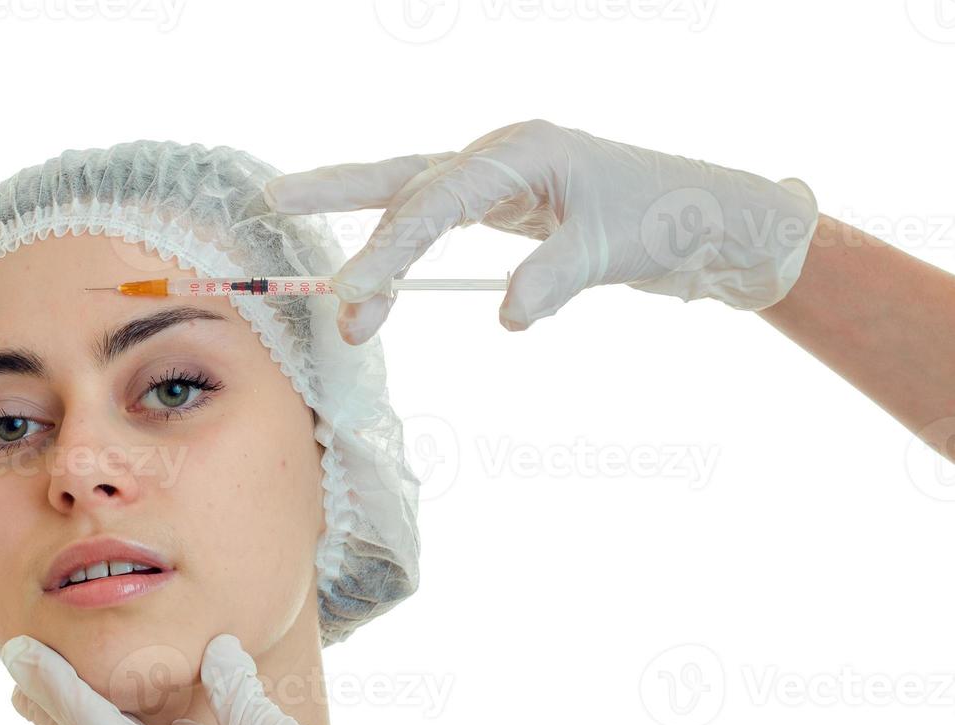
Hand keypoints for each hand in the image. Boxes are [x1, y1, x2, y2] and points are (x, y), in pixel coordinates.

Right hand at [263, 118, 818, 341]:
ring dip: (372, 244)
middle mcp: (501, 156)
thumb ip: (555, 277)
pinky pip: (436, 223)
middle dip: (339, 196)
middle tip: (273, 201)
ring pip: (414, 201)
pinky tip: (379, 280)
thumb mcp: (614, 250)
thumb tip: (505, 315)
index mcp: (523, 151)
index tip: (353, 297)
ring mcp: (500, 179)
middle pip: (405, 179)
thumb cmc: (666, 220)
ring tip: (328, 281)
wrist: (709, 220)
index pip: (435, 202)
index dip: (388, 250)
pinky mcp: (505, 207)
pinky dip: (405, 251)